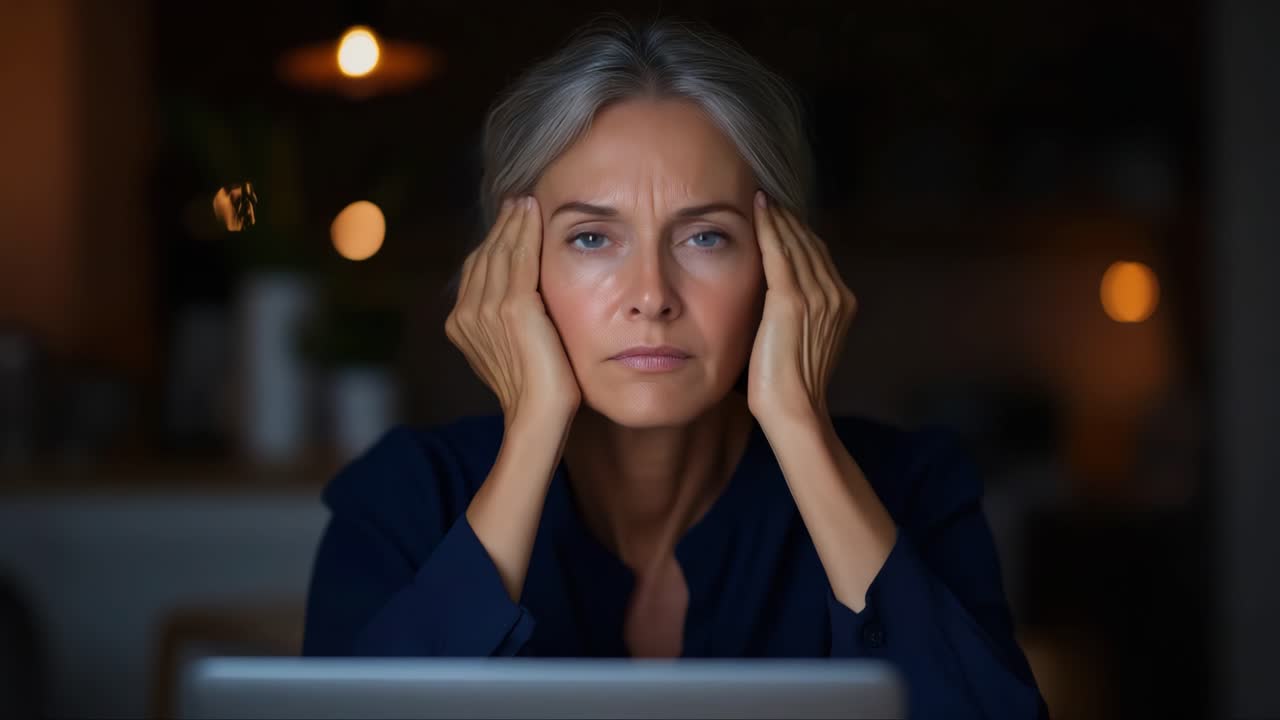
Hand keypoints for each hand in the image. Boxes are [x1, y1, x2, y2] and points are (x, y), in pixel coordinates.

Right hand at [445, 195, 581, 422]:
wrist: (539, 413)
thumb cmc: (537, 389)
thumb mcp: (511, 349)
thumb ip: (505, 323)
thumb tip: (519, 301)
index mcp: (461, 324)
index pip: (476, 270)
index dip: (492, 242)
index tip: (509, 220)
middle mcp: (466, 314)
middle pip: (485, 256)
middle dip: (502, 226)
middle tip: (519, 200)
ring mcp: (486, 309)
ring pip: (501, 251)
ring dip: (514, 221)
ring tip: (527, 200)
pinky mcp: (513, 306)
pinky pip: (520, 256)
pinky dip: (527, 229)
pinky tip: (535, 211)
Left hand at [746, 190, 856, 421]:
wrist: (794, 409)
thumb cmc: (789, 383)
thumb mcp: (803, 338)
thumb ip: (799, 311)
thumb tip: (778, 289)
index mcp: (842, 302)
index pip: (818, 253)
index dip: (798, 231)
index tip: (779, 212)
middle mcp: (835, 294)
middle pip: (809, 242)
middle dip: (788, 218)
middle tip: (766, 195)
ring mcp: (816, 296)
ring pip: (795, 243)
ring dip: (777, 217)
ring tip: (760, 197)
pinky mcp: (791, 301)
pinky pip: (778, 253)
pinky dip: (768, 227)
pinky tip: (757, 209)